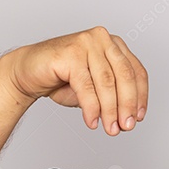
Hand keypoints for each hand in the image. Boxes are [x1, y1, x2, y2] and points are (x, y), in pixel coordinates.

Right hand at [6, 27, 148, 135]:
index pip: (136, 72)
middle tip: (126, 126)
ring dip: (110, 110)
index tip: (138, 118)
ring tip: (110, 128)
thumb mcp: (95, 91)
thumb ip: (112, 98)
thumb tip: (129, 118)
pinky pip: (86, 86)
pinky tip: (92, 122)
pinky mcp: (71, 52)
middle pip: (124, 76)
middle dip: (127, 105)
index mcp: (113, 45)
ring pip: (106, 83)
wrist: (28, 73)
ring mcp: (86, 42)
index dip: (140, 97)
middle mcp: (102, 39)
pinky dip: (91, 108)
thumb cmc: (61, 79)